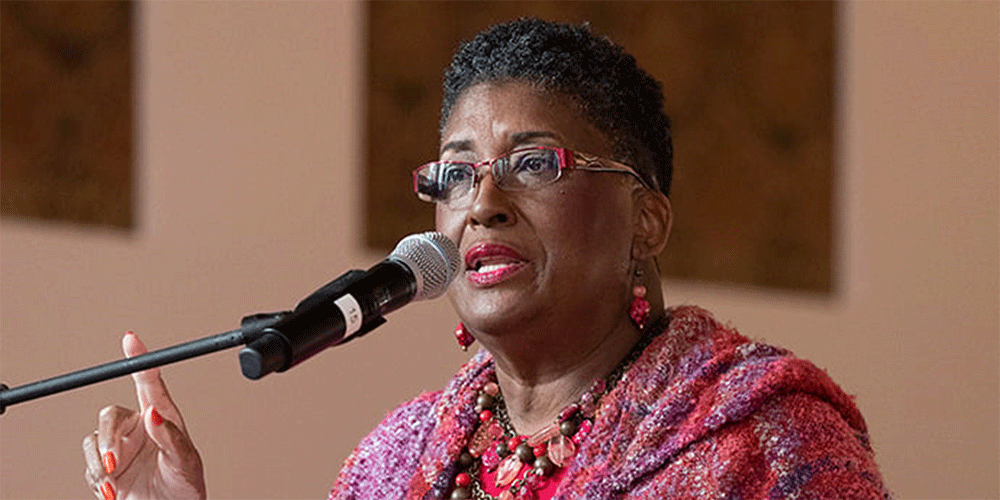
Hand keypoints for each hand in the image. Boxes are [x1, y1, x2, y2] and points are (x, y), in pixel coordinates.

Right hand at [82, 332, 206, 499]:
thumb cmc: (186, 485)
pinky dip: (97, 479)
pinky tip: (112, 491)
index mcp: (163, 417)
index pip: (149, 383)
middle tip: (115, 461)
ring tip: (113, 483)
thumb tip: (155, 414)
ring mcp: (121, 447)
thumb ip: (170, 437)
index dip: (139, 359)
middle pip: (109, 415)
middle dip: (107, 440)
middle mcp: (139, 427)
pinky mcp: (107, 467)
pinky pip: (90, 465)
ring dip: (99, 463)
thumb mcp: (185, 461)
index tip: (131, 338)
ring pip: (93, 441)